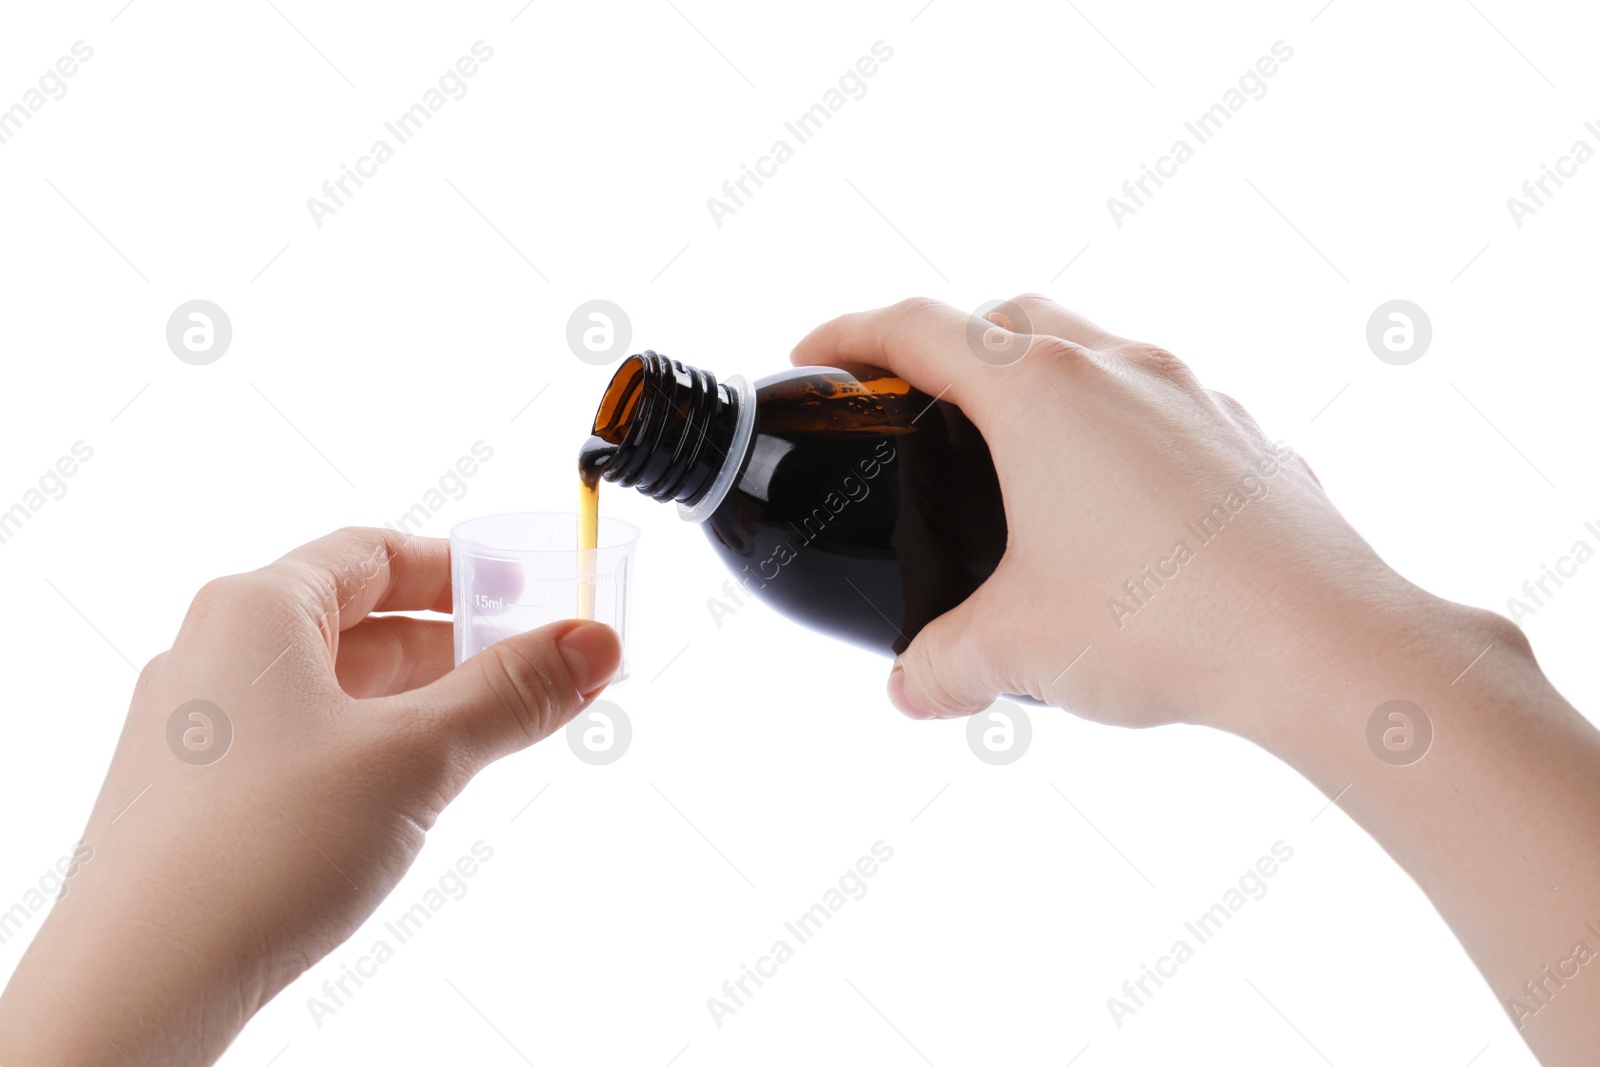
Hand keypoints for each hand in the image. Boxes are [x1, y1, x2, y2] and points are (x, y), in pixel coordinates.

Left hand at [0, 527, 619, 1065]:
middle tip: (536, 674)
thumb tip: (595, 642)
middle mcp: (214, 653)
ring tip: (496, 735)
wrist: (141, 982)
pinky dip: (374, 747)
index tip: (527, 593)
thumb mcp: (417, 757)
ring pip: (334, 688)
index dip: (460, 569)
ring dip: (423, 703)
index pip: (374, 552)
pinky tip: (416, 790)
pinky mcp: (198, 796)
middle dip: (458, 646)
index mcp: (255, 609)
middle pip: (359, 621)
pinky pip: (304, 742)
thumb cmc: (263, 848)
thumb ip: (511, 694)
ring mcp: (200, 728)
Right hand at [791, 294, 1496, 732]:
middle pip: (1009, 318)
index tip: (815, 359)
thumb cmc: (1166, 622)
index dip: (850, 338)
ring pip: (1094, 351)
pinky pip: (1162, 406)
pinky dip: (1116, 430)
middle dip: (948, 346)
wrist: (1326, 644)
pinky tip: (1115, 510)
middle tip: (913, 404)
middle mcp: (1118, 368)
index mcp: (1041, 391)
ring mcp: (1195, 395)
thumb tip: (914, 687)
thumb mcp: (1017, 648)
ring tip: (1016, 464)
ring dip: (1040, 383)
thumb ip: (943, 664)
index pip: (918, 329)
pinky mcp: (1247, 438)